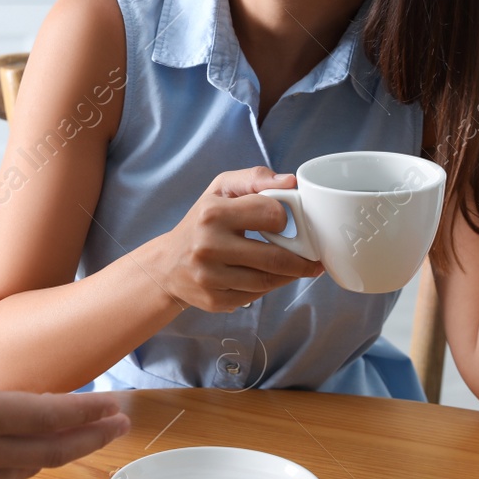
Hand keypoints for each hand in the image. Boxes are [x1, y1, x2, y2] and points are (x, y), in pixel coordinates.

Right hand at [0, 302, 129, 478]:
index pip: (45, 413)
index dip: (86, 410)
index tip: (116, 404)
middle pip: (53, 448)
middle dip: (93, 435)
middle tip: (122, 423)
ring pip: (32, 466)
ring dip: (64, 451)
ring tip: (87, 436)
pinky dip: (25, 463)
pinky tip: (29, 453)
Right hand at [149, 166, 324, 312]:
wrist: (167, 265)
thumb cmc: (201, 222)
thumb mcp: (220, 190)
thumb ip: (255, 178)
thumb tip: (291, 181)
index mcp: (213, 213)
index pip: (271, 214)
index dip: (284, 218)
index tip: (285, 222)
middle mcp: (208, 246)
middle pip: (275, 257)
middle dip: (301, 259)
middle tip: (312, 259)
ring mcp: (210, 277)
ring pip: (268, 280)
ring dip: (288, 275)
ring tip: (294, 268)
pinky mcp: (215, 300)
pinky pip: (256, 296)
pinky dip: (268, 287)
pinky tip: (268, 278)